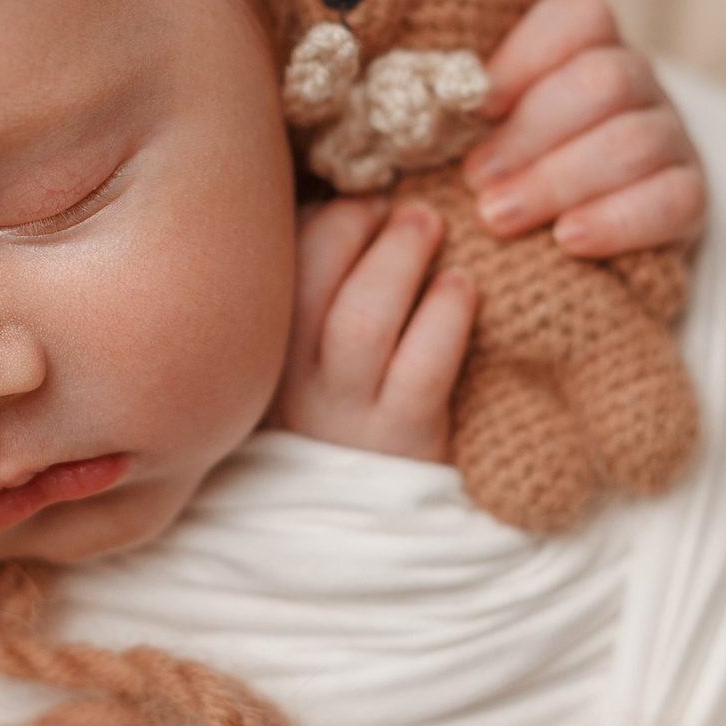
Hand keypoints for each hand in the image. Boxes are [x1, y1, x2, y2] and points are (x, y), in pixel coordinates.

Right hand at [272, 197, 477, 462]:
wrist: (378, 525)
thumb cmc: (352, 415)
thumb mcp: (314, 359)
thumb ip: (319, 287)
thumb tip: (340, 199)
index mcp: (262, 356)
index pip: (271, 271)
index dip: (317, 221)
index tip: (360, 199)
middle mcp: (290, 385)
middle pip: (305, 286)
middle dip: (349, 226)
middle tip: (393, 202)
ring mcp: (344, 415)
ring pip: (361, 323)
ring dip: (398, 258)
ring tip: (431, 223)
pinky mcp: (400, 441)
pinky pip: (421, 369)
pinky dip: (444, 314)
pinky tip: (463, 286)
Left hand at [460, 0, 705, 256]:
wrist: (588, 226)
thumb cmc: (518, 161)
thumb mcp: (491, 123)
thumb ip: (463, 103)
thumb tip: (410, 101)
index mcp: (589, 44)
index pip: (577, 18)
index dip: (525, 56)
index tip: (478, 107)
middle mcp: (638, 80)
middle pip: (604, 83)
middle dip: (530, 134)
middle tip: (474, 180)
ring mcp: (671, 136)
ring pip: (634, 142)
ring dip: (557, 181)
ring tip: (498, 217)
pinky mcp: (692, 195)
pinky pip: (673, 199)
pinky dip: (615, 220)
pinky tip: (567, 240)